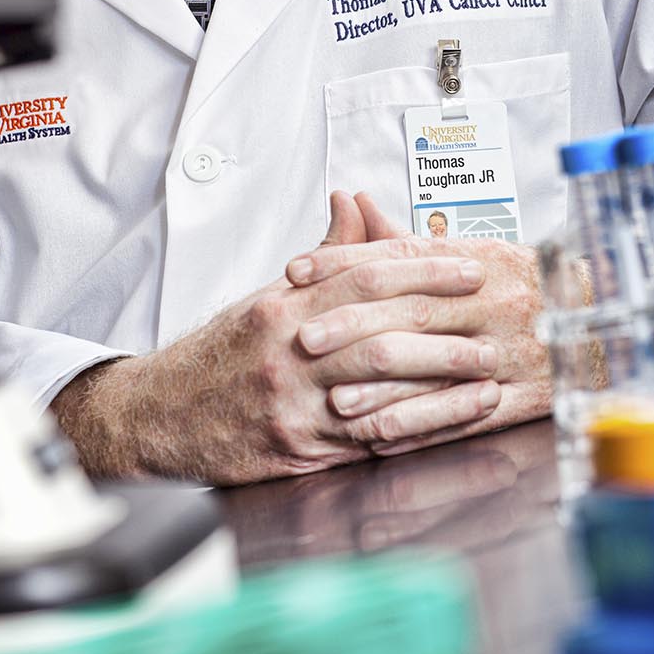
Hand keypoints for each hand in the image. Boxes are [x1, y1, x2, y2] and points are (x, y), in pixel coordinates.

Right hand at [51, 192, 497, 485]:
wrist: (159, 416)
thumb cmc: (220, 356)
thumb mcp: (264, 296)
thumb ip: (322, 256)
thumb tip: (356, 204)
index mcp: (284, 306)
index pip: (364, 276)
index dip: (423, 270)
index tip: (468, 267)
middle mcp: (288, 351)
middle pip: (380, 332)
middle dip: (445, 327)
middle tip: (494, 322)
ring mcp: (294, 404)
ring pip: (380, 387)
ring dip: (441, 382)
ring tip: (489, 375)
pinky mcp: (299, 449)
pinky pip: (370, 439)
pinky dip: (417, 429)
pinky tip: (453, 423)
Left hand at [285, 191, 550, 456]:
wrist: (602, 319)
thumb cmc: (524, 286)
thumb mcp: (468, 253)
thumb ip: (403, 239)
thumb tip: (352, 203)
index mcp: (476, 261)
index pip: (401, 258)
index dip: (344, 264)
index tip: (297, 272)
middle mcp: (492, 303)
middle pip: (413, 311)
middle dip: (353, 325)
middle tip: (304, 338)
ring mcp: (509, 352)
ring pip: (437, 367)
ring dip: (381, 387)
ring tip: (333, 398)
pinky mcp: (522, 398)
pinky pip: (466, 415)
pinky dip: (421, 426)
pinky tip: (382, 435)